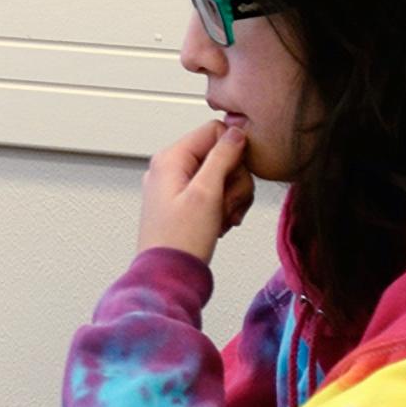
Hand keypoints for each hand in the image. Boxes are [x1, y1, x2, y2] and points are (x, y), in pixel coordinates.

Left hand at [136, 121, 252, 263]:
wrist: (169, 276)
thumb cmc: (181, 240)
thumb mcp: (206, 193)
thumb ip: (222, 157)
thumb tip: (236, 132)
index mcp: (170, 159)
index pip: (215, 130)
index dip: (234, 151)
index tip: (235, 176)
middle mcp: (170, 168)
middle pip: (222, 154)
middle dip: (234, 181)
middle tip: (227, 205)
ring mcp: (177, 186)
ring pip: (222, 175)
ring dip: (232, 198)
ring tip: (223, 219)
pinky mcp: (185, 203)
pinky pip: (215, 193)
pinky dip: (224, 207)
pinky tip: (220, 224)